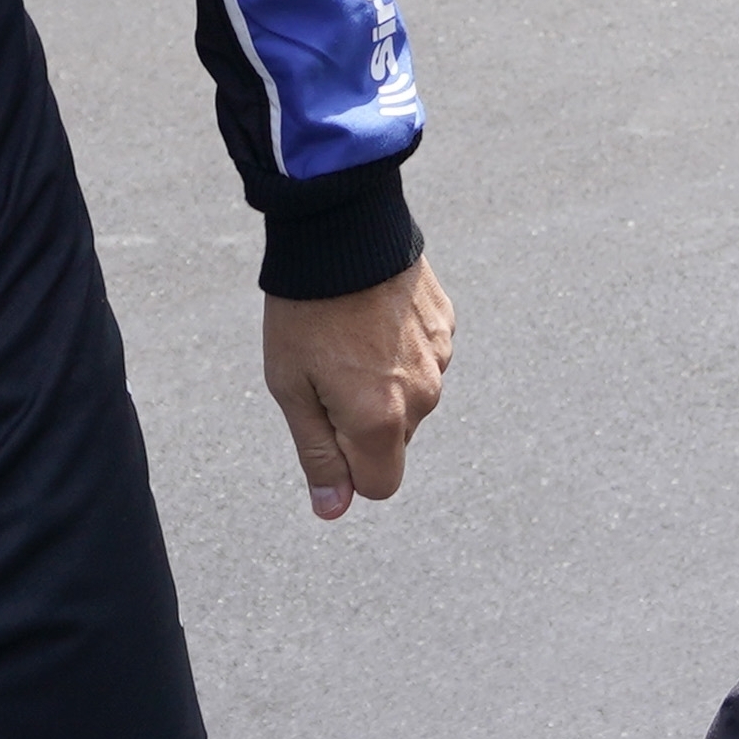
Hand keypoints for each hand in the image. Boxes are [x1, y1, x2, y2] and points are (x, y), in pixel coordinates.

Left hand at [262, 257, 453, 518]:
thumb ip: (318, 454)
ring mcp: (440, 358)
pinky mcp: (447, 325)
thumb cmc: (306, 311)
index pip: (380, 485)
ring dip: (382, 384)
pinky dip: (399, 349)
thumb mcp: (291, 388)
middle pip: (394, 441)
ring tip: (349, 335)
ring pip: (410, 399)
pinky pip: (423, 359)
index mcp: (381, 420)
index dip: (347, 466)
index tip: (323, 423)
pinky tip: (372, 316)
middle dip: (363, 423)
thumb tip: (334, 509)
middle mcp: (422, 396)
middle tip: (327, 370)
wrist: (343, 229)